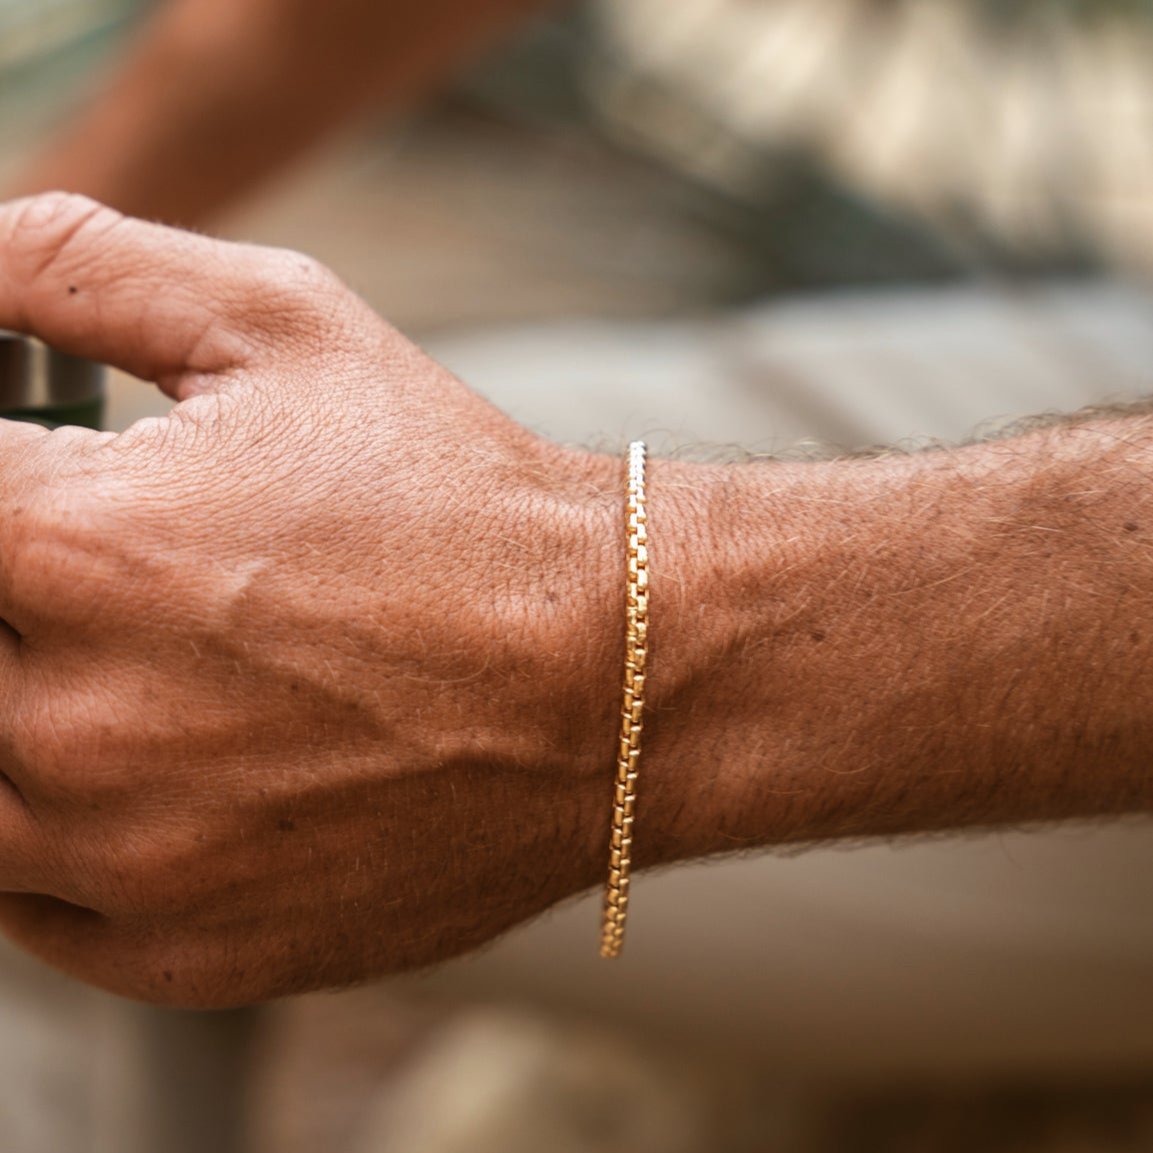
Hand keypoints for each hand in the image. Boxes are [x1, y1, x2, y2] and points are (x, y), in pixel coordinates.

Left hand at [0, 194, 620, 1005]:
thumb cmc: (460, 504)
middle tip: (131, 586)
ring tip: (150, 677)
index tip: (50, 495)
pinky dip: (71, 841)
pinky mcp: (183, 954)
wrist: (607, 675)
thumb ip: (79, 265)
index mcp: (71, 548)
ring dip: (29, 723)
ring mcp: (125, 860)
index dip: (4, 493)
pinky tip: (166, 778)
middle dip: (21, 602)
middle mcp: (70, 723)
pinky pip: (40, 909)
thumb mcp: (287, 326)